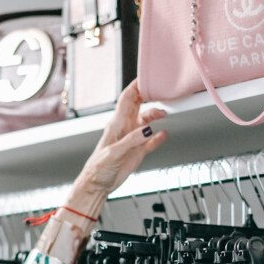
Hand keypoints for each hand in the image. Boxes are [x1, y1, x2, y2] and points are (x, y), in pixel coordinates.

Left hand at [66, 79, 167, 216]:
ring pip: (147, 121)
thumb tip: (149, 129)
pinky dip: (159, 137)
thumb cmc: (98, 168)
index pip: (127, 98)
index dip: (137, 86)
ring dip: (156, 116)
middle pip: (139, 105)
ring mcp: (132, 139)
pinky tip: (165, 134)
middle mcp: (125, 128)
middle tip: (162, 90)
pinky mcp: (137, 152)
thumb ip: (131, 140)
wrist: (97, 185)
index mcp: (116, 124)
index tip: (148, 77)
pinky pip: (151, 141)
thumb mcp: (114, 153)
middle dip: (149, 95)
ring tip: (166, 114)